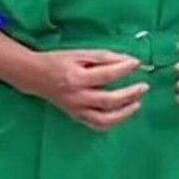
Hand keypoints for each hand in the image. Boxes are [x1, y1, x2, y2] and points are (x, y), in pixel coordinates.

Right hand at [29, 50, 147, 129]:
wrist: (35, 76)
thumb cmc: (59, 61)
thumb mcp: (80, 54)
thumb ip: (105, 57)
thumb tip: (129, 61)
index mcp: (77, 78)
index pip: (106, 75)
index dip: (124, 69)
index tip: (137, 64)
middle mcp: (77, 97)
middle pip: (108, 100)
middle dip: (130, 94)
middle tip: (144, 86)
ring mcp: (76, 110)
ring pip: (104, 119)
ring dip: (124, 113)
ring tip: (137, 104)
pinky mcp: (76, 116)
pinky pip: (97, 125)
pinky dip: (112, 122)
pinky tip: (123, 113)